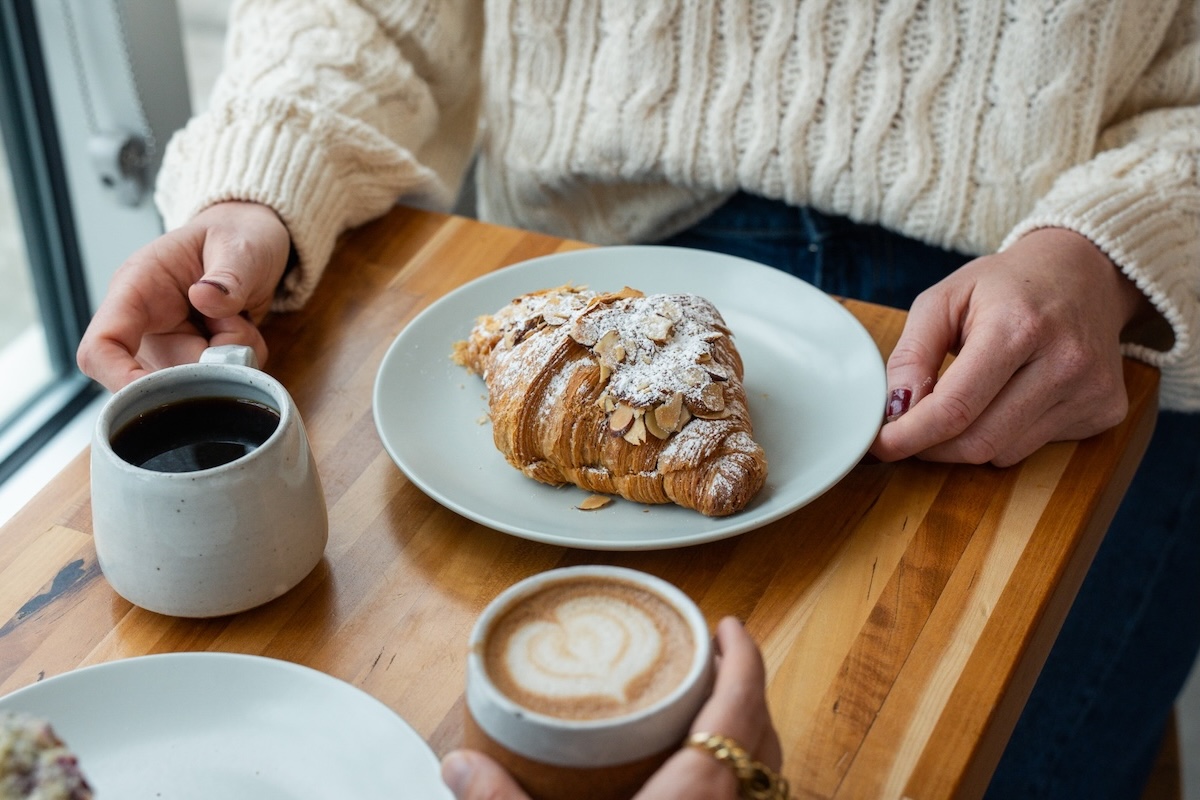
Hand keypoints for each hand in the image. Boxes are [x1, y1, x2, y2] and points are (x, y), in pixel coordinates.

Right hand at [76, 201, 291, 391]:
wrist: (253, 243)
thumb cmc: (236, 237)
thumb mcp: (241, 246)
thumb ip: (228, 276)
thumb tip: (206, 299)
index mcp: (138, 289)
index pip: (102, 346)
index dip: (119, 378)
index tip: (161, 392)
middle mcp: (146, 324)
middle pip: (161, 378)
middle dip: (209, 362)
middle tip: (237, 321)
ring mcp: (171, 345)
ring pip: (196, 383)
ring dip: (232, 359)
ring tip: (240, 318)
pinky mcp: (196, 359)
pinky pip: (222, 380)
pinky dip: (244, 361)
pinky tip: (244, 329)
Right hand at [440, 616, 781, 799]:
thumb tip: (456, 762)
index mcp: (695, 799)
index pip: (737, 709)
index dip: (742, 659)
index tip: (729, 625)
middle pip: (764, 736)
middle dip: (747, 687)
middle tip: (715, 659)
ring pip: (770, 776)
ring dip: (751, 735)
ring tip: (715, 713)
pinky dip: (747, 782)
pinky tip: (709, 788)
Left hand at [870, 228, 1151, 465]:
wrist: (1084, 272)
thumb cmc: (1005, 286)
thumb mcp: (943, 300)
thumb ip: (911, 355)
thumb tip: (894, 410)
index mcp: (1018, 327)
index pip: (956, 407)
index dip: (911, 435)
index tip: (879, 446)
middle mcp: (1064, 362)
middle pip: (978, 441)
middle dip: (932, 446)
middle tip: (910, 429)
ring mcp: (1091, 390)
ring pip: (1004, 453)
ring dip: (967, 440)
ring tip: (967, 399)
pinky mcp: (1106, 411)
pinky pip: (1033, 449)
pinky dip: (1005, 435)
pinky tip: (1010, 397)